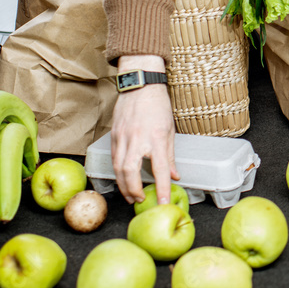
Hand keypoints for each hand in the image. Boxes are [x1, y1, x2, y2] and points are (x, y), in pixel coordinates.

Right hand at [110, 55, 178, 204]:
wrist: (140, 85)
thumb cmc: (158, 106)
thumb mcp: (170, 130)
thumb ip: (170, 156)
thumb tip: (174, 176)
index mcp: (156, 138)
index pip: (160, 169)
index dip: (161, 188)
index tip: (162, 202)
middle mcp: (138, 139)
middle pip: (130, 172)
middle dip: (133, 190)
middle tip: (139, 200)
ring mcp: (123, 137)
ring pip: (118, 168)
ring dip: (123, 185)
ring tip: (130, 195)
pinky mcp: (114, 135)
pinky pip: (114, 158)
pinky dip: (117, 172)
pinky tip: (122, 178)